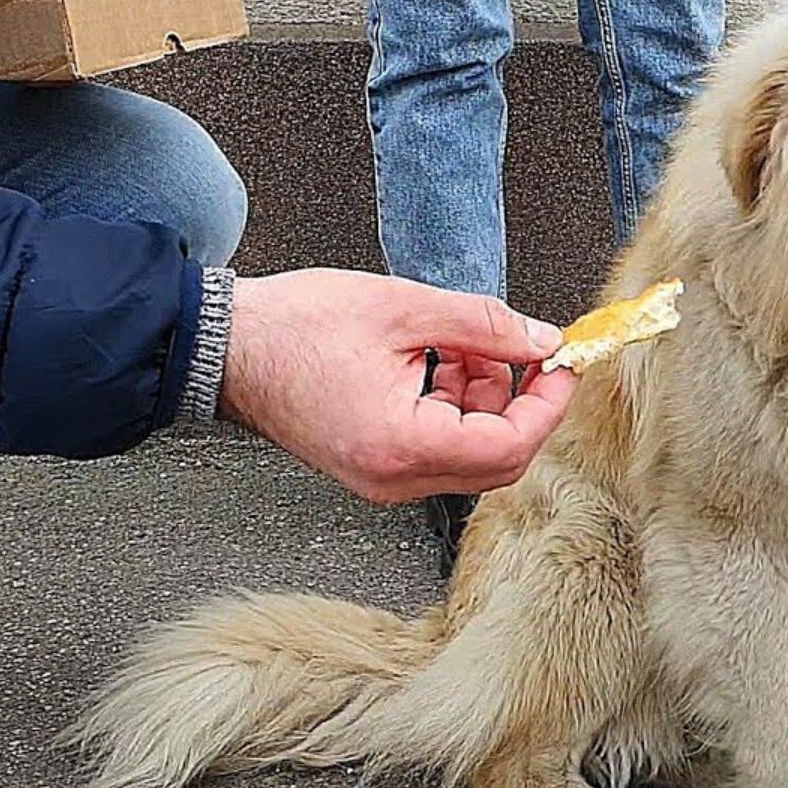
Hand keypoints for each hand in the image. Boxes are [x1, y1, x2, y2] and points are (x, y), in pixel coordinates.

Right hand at [218, 269, 578, 503]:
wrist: (226, 346)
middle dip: (522, 405)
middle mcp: (393, 477)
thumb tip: (540, 340)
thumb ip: (485, 326)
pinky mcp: (373, 466)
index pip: (508, 447)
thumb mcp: (404, 308)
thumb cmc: (294, 327)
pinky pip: (439, 449)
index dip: (547, 405)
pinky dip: (456, 409)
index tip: (561, 363)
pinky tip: (442, 362)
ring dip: (487, 402)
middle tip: (529, 353)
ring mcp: (381, 479)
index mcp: (401, 445)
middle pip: (497, 462)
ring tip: (469, 345)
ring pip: (470, 455)